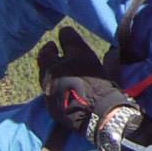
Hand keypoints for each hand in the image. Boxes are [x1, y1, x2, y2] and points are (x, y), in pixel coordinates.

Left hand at [37, 27, 140, 150]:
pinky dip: (50, 83)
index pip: (65, 35)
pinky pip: (46, 86)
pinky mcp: (47, 98)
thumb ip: (93, 58)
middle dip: (49, 48)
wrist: (100, 116)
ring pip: (43, 70)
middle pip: (46, 51)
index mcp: (77, 55)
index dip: (66, 34)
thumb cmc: (108, 90)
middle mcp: (59, 66)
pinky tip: (56, 85)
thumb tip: (102, 50)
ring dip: (48, 67)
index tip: (65, 35)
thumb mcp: (105, 67)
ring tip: (53, 68)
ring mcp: (50, 83)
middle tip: (52, 48)